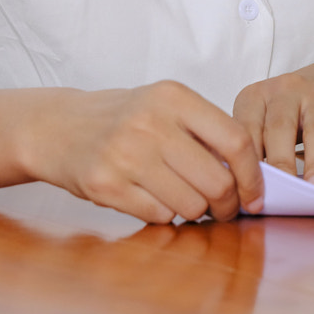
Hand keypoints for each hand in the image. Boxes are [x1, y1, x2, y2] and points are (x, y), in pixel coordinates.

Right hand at [20, 79, 261, 224]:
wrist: (58, 127)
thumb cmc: (123, 118)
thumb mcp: (164, 105)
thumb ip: (204, 130)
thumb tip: (248, 174)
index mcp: (174, 97)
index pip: (234, 140)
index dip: (252, 174)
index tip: (255, 193)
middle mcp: (151, 123)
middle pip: (217, 181)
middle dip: (228, 205)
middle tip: (225, 209)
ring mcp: (126, 155)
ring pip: (190, 205)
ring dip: (196, 213)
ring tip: (187, 202)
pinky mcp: (106, 186)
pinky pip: (159, 216)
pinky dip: (165, 216)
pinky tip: (156, 200)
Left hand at [233, 60, 313, 191]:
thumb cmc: (293, 109)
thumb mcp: (264, 116)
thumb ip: (252, 146)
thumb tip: (239, 190)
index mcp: (259, 96)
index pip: (246, 129)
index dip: (245, 163)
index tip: (248, 196)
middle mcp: (289, 90)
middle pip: (281, 127)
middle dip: (280, 162)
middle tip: (281, 193)